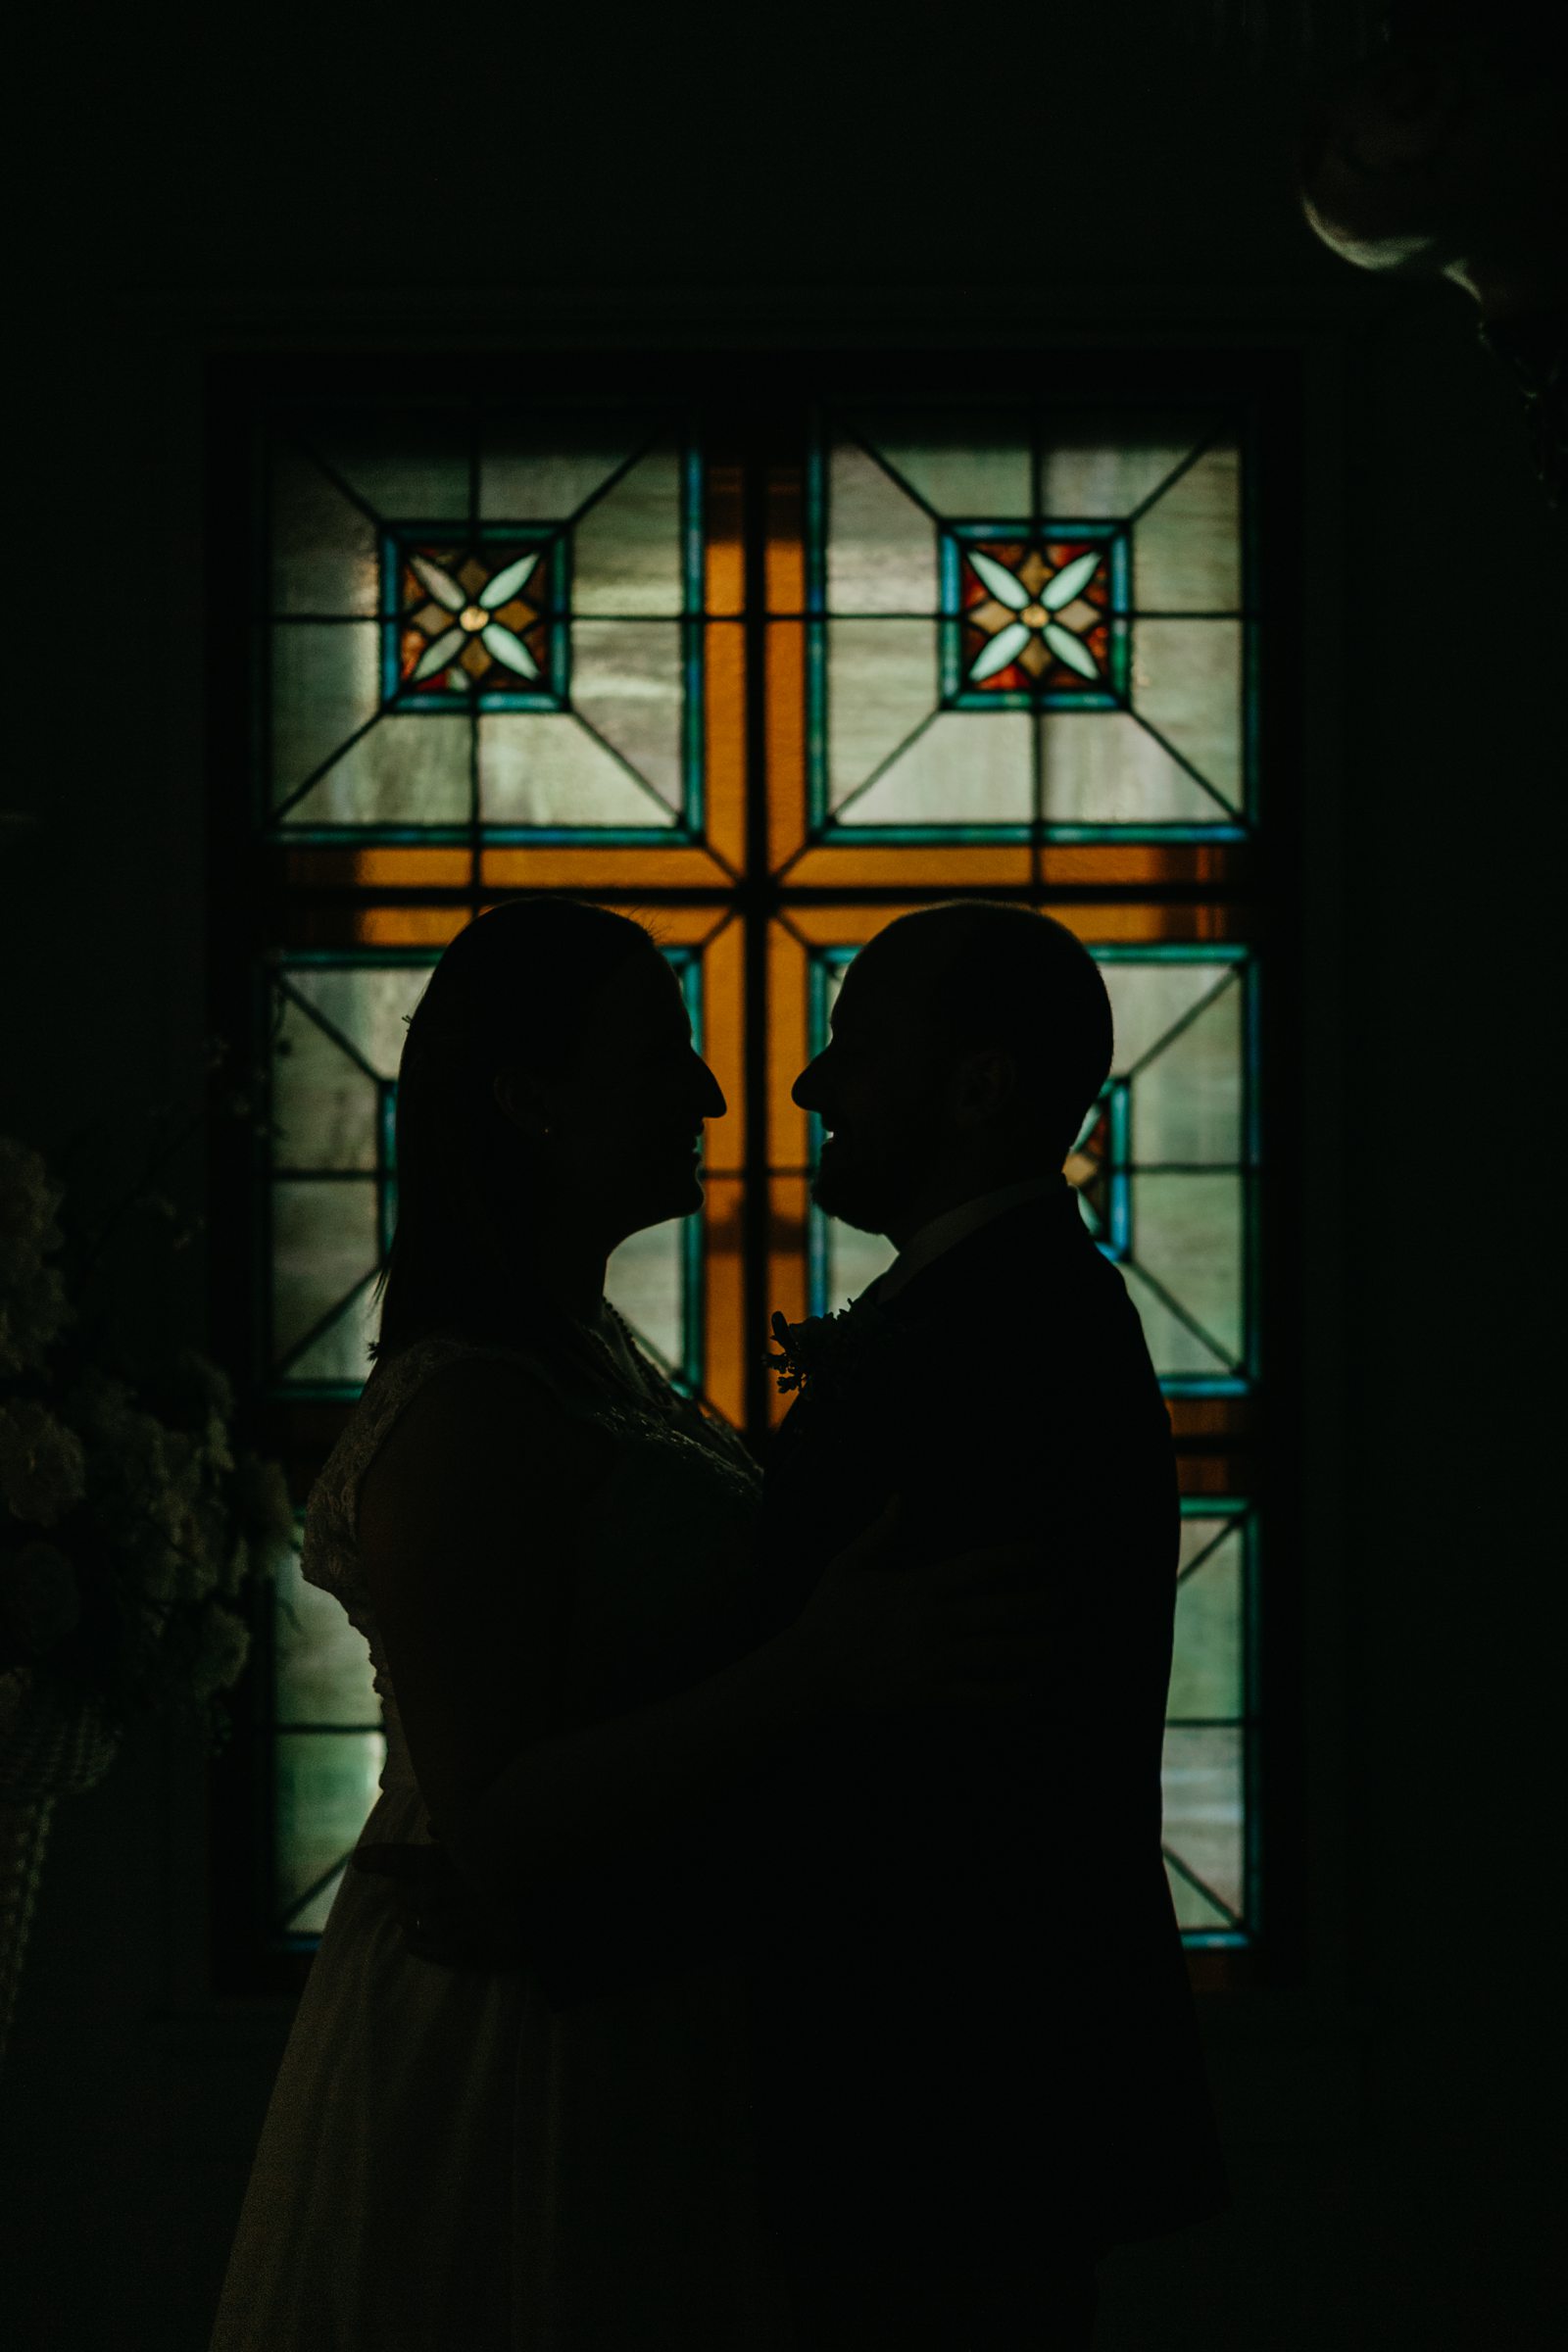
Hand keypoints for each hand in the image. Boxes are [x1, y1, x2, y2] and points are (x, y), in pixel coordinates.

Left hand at [351, 1838, 534, 1968]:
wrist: (549, 1918)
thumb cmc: (519, 1872)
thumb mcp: (489, 1842)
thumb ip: (455, 1832)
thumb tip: (430, 1826)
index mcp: (439, 1866)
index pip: (395, 1860)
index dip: (375, 1858)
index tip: (359, 1859)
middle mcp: (432, 1898)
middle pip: (400, 1895)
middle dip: (403, 1889)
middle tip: (410, 1887)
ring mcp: (441, 1928)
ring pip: (407, 1922)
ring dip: (408, 1915)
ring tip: (416, 1912)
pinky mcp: (452, 1953)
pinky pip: (418, 1947)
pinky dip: (414, 1938)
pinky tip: (418, 1934)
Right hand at [791, 1494, 1063, 1713]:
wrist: (808, 1675)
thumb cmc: (827, 1616)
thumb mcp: (847, 1565)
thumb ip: (880, 1533)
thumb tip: (899, 1497)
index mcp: (920, 1587)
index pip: (981, 1566)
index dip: (1019, 1558)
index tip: (1045, 1555)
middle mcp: (936, 1622)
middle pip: (1006, 1610)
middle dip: (1045, 1605)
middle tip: (1073, 1601)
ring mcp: (937, 1661)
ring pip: (1004, 1654)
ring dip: (1042, 1649)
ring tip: (1068, 1644)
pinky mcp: (933, 1695)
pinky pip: (985, 1697)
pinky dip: (1016, 1694)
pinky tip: (1039, 1689)